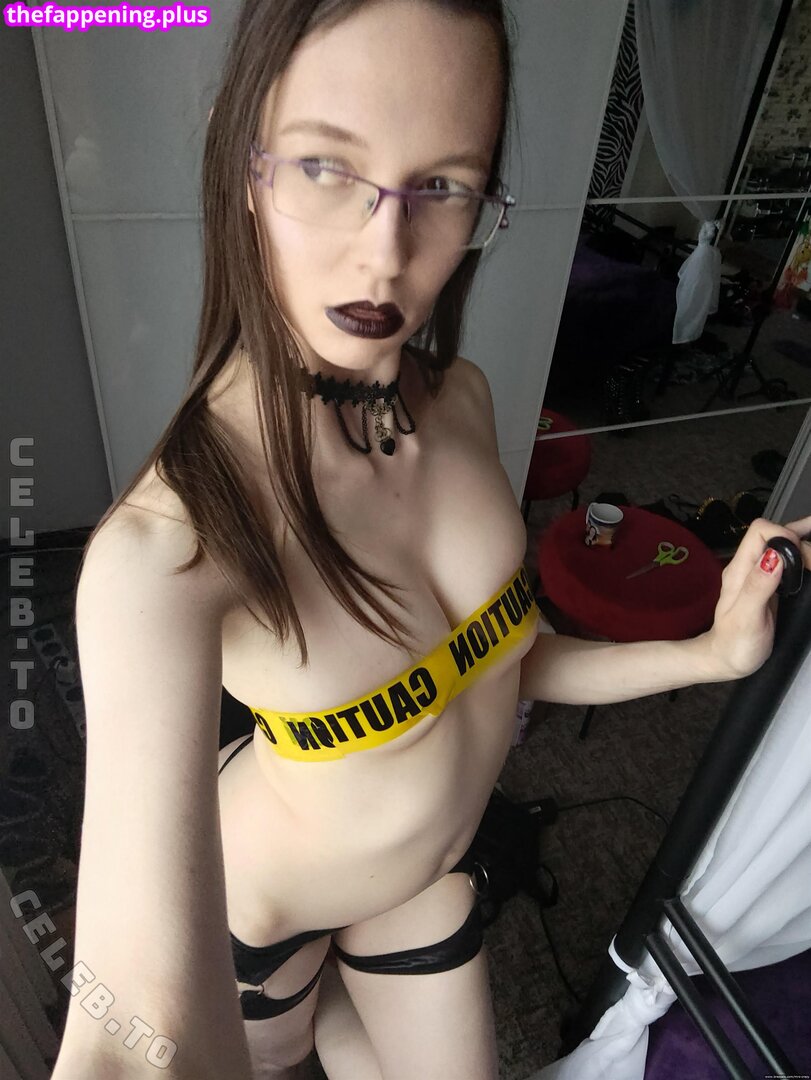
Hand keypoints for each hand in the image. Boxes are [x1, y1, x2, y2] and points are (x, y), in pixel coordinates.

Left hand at [703, 515, 810, 680]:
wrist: (727, 659)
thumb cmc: (734, 644)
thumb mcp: (745, 618)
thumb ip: (758, 586)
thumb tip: (774, 555)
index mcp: (739, 570)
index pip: (759, 532)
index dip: (784, 535)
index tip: (803, 556)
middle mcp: (748, 567)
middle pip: (774, 535)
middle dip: (800, 540)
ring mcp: (759, 574)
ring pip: (782, 546)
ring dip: (803, 540)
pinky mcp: (770, 584)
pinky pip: (787, 562)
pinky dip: (803, 554)